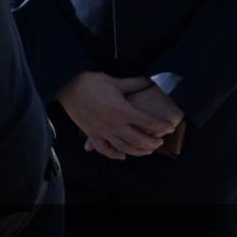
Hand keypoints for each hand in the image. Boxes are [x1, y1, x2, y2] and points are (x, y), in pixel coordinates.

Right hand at [57, 72, 176, 159]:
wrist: (67, 88)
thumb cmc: (90, 83)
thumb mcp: (114, 81)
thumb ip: (134, 83)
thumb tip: (149, 80)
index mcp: (123, 111)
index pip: (148, 123)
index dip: (161, 126)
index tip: (169, 127)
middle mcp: (115, 125)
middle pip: (139, 140)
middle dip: (152, 143)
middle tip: (160, 142)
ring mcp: (103, 131)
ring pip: (124, 147)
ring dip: (138, 151)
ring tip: (147, 150)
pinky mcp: (92, 134)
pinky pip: (104, 149)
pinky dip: (114, 154)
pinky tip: (122, 156)